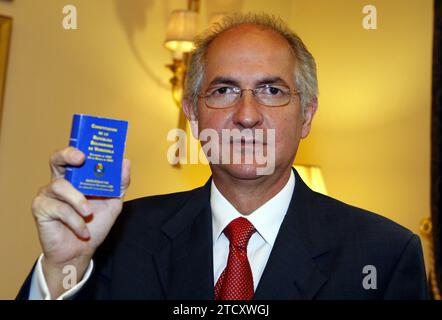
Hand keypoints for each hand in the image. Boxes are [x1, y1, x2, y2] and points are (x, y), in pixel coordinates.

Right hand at [31, 147, 130, 297]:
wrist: (81, 252)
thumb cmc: (94, 225)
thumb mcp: (113, 203)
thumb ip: (119, 183)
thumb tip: (125, 161)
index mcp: (77, 177)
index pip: (76, 155)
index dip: (81, 147)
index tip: (91, 146)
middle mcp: (61, 181)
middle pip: (57, 159)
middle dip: (68, 154)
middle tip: (81, 158)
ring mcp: (48, 194)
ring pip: (60, 185)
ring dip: (78, 200)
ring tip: (88, 214)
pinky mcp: (41, 208)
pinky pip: (59, 208)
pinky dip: (75, 221)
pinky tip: (82, 230)